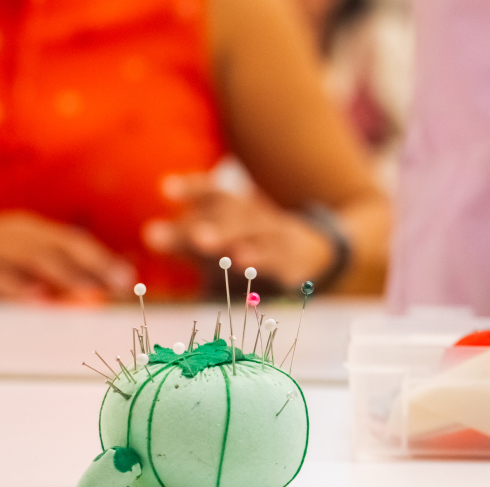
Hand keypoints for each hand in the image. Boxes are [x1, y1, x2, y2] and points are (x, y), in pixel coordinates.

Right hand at [0, 211, 135, 302]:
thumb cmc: (5, 262)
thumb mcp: (33, 259)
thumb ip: (68, 272)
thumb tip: (109, 286)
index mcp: (30, 229)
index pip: (71, 241)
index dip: (101, 258)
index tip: (127, 278)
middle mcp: (12, 233)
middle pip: (53, 248)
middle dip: (86, 267)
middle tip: (113, 286)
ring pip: (27, 257)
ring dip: (59, 274)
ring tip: (88, 289)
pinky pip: (0, 274)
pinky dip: (17, 285)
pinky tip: (38, 296)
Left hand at [144, 174, 334, 288]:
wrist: (311, 251)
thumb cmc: (247, 246)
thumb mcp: (215, 242)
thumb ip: (183, 240)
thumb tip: (149, 234)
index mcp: (235, 208)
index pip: (215, 193)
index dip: (194, 189)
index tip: (166, 189)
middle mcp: (256, 218)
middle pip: (236, 217)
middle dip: (217, 226)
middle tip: (195, 236)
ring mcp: (277, 238)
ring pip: (259, 237)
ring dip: (241, 242)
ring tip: (223, 252)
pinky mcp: (293, 262)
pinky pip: (281, 260)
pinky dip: (266, 261)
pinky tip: (249, 266)